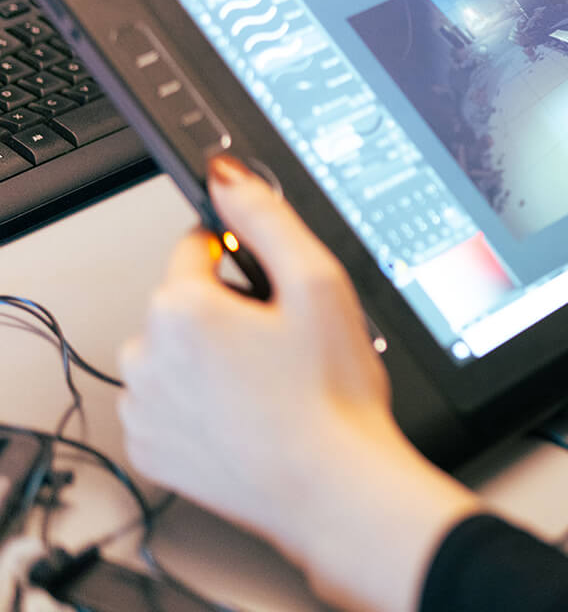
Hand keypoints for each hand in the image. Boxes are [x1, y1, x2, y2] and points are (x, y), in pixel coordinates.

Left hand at [119, 155, 478, 611]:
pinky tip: (249, 413)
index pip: (195, 245)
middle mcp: (147, 354)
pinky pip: (168, 403)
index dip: (245, 261)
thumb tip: (228, 172)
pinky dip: (200, 403)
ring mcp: (145, 406)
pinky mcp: (151, 448)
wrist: (330, 487)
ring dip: (211, 358)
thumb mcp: (318, 284)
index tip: (276, 295)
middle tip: (285, 342)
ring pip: (174, 353)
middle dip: (228, 312)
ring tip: (271, 382)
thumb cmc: (331, 395)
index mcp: (182, 307)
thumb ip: (268, 217)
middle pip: (184, 302)